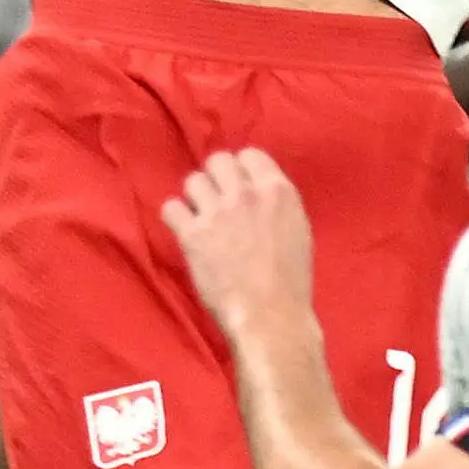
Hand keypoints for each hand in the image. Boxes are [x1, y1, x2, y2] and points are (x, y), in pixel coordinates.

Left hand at [161, 149, 314, 343]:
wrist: (269, 314)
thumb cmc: (291, 279)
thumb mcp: (298, 229)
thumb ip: (276, 204)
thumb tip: (259, 193)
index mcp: (277, 190)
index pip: (250, 155)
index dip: (242, 169)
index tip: (240, 185)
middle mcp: (245, 193)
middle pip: (218, 161)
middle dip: (216, 177)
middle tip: (217, 199)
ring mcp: (217, 212)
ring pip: (193, 180)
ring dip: (196, 197)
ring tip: (200, 216)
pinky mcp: (192, 234)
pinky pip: (171, 208)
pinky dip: (175, 216)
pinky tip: (184, 229)